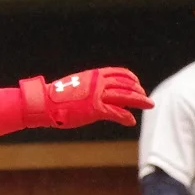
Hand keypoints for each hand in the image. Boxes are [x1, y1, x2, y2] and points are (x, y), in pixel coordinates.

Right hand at [19, 67, 151, 129]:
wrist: (45, 102)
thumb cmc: (56, 97)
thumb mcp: (76, 86)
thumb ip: (88, 87)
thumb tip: (94, 93)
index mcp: (94, 75)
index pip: (119, 73)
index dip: (131, 79)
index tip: (137, 85)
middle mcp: (99, 83)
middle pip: (126, 85)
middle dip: (139, 91)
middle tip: (147, 98)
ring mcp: (98, 95)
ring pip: (125, 96)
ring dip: (139, 101)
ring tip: (149, 105)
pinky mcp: (95, 109)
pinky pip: (116, 112)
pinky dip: (126, 116)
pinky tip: (131, 120)